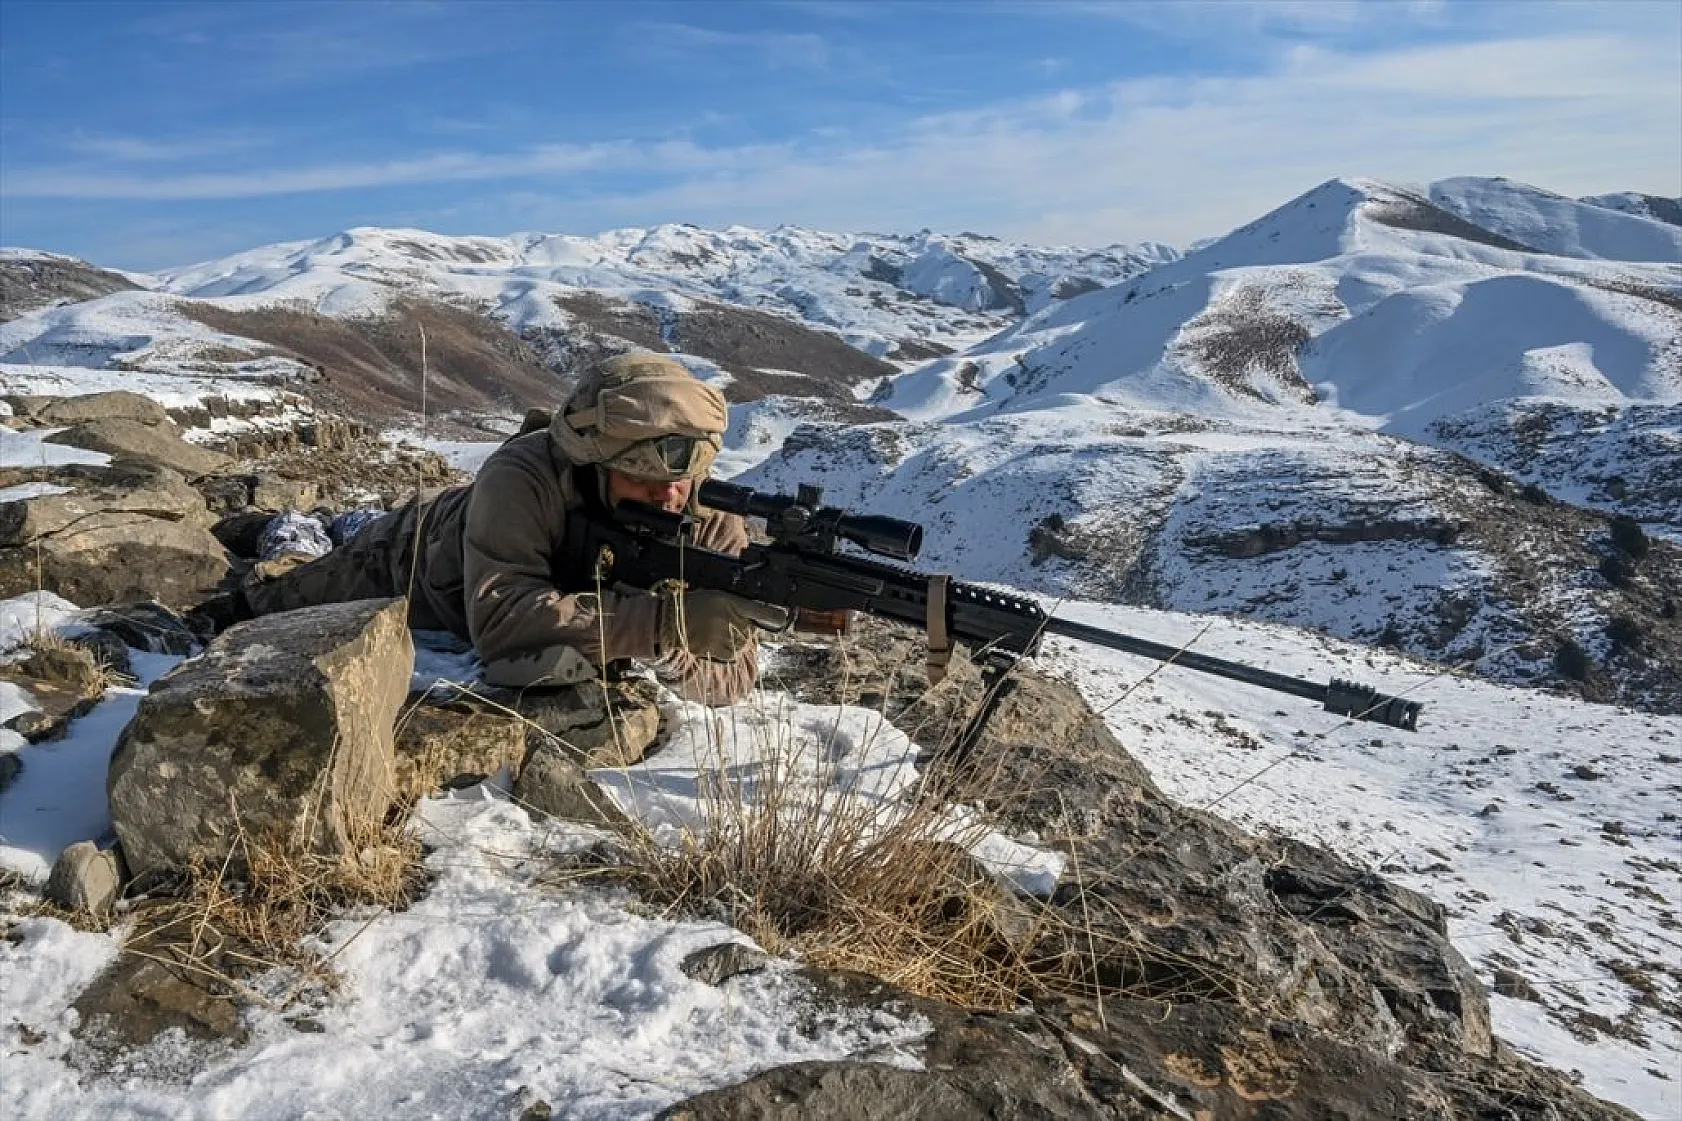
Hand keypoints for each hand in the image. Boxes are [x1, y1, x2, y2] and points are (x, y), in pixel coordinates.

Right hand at [660, 589, 787, 660]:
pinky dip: (729, 651)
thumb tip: (760, 612)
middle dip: (746, 628)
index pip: (765, 612)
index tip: (781, 618)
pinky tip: (717, 643)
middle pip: (753, 630)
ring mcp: (725, 637)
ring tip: (718, 632)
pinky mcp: (719, 651)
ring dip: (737, 641)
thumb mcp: (717, 596)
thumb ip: (738, 604)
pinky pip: (734, 655)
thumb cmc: (693, 606)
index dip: (776, 617)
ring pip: (744, 643)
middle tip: (728, 623)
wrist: (670, 622)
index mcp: (731, 601)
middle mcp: (731, 619)